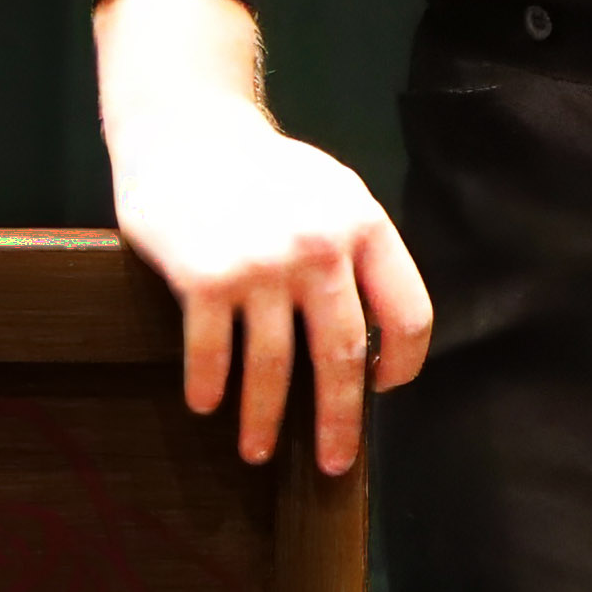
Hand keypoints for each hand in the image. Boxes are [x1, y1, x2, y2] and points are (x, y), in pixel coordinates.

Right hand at [106, 100, 433, 474]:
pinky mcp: (205, 277)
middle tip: (333, 463)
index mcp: (363, 225)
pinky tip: (207, 405)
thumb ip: (358, 253)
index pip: (408, 314)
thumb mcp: (331, 192)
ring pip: (274, 368)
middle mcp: (319, 247)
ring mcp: (261, 263)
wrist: (183, 128)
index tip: (382, 390)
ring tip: (257, 451)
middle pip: (341, 356)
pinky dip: (210, 388)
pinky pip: (213, 353)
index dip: (401, 363)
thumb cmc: (261, 171)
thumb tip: (375, 343)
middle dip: (338, 422)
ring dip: (265, 421)